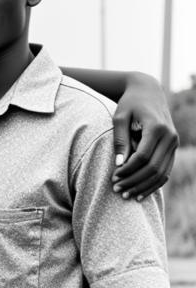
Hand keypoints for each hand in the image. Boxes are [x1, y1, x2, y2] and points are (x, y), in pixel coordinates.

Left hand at [111, 72, 177, 200]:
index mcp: (157, 127)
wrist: (148, 91)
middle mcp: (170, 136)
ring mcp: (174, 142)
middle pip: (153, 167)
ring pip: (162, 172)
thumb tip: (119, 164)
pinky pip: (166, 171)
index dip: (127, 170)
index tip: (113, 178)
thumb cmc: (129, 104)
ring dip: (143, 186)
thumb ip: (119, 140)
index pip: (142, 157)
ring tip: (126, 196)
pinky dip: (153, 184)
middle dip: (134, 181)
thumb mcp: (119, 118)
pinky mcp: (173, 147)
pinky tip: (139, 194)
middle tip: (116, 191)